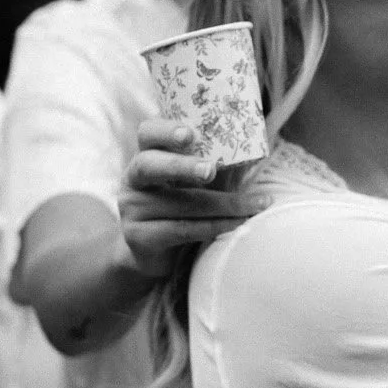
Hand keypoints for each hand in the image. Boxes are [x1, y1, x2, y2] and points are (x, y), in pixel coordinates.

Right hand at [119, 116, 265, 269]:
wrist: (154, 256)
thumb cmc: (181, 209)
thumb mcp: (193, 183)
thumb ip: (213, 165)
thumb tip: (255, 150)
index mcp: (147, 156)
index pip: (147, 133)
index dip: (166, 131)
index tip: (190, 134)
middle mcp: (133, 180)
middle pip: (148, 165)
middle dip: (181, 166)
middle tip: (210, 170)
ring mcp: (132, 209)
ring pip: (177, 203)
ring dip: (221, 204)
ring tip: (254, 204)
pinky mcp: (139, 237)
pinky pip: (180, 230)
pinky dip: (214, 226)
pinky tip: (238, 223)